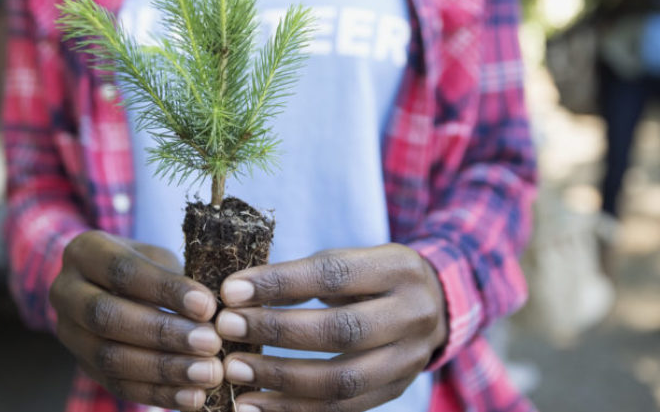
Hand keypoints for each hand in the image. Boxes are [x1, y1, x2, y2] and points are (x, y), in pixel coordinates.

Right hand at [50, 231, 223, 410]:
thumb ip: (179, 278)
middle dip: (163, 333)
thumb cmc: (144, 267)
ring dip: (164, 369)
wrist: (108, 287)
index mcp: (84, 252)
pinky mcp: (83, 367)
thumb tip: (218, 310)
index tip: (207, 305)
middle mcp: (66, 292)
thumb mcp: (157, 257)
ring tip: (208, 373)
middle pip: (107, 316)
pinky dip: (159, 394)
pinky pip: (118, 387)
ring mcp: (69, 334)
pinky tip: (193, 397)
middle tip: (210, 343)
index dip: (164, 289)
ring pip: (110, 357)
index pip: (122, 271)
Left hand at [215, 244, 447, 411]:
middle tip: (227, 330)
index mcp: (397, 269)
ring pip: (342, 381)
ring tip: (232, 372)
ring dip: (280, 380)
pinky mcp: (395, 392)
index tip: (230, 291)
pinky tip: (254, 406)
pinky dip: (294, 410)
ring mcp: (409, 360)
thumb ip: (302, 277)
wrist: (432, 306)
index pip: (333, 275)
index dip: (279, 283)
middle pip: (341, 331)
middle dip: (276, 331)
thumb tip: (236, 295)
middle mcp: (411, 315)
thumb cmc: (370, 278)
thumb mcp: (348, 261)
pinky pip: (342, 411)